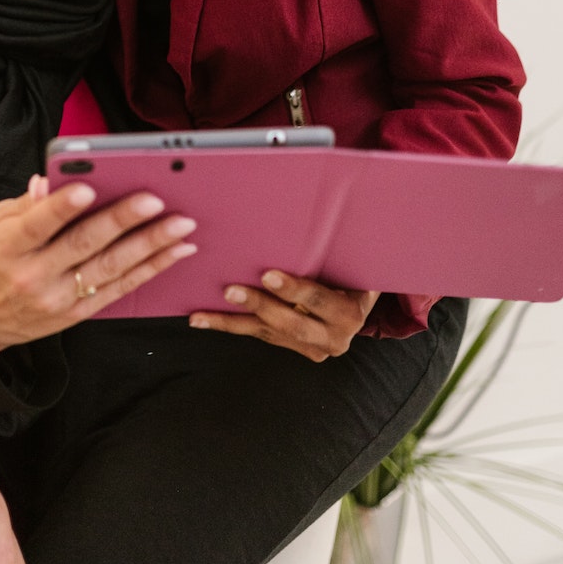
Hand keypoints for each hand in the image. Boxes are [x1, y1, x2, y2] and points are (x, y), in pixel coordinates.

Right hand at [0, 176, 197, 356]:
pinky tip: (176, 252)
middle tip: (154, 200)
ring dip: (149, 245)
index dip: (61, 207)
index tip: (88, 188)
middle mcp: (35, 275)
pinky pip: (121, 289)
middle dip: (122, 221)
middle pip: (83, 244)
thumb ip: (25, 205)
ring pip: (110, 268)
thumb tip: (48, 182)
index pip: (36, 225)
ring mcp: (60, 298)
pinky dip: (151, 269)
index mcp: (9, 248)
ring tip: (180, 226)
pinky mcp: (80, 312)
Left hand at [189, 269, 377, 361]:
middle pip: (291, 324)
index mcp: (351, 314)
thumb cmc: (353, 269)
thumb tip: (308, 215)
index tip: (268, 275)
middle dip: (259, 306)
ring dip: (232, 322)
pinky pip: (261, 335)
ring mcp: (313, 348)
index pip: (320, 300)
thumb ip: (333, 251)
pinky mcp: (294, 348)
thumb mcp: (352, 261)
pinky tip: (205, 320)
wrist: (361, 299)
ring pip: (268, 333)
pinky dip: (231, 326)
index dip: (294, 289)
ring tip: (201, 316)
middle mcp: (334, 338)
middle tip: (230, 291)